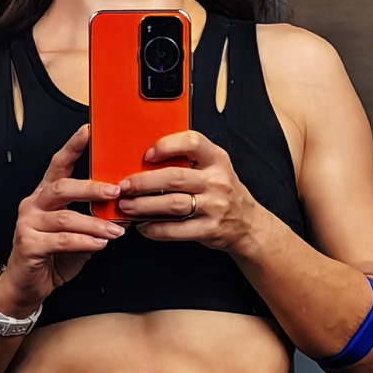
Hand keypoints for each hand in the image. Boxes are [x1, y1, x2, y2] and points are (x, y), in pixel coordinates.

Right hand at [1, 124, 128, 311]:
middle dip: (91, 188)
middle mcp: (34, 204)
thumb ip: (93, 218)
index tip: (89, 131)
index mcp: (45, 195)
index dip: (73, 147)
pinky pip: (61, 240)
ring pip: (65, 217)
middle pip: (62, 187)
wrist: (27, 286)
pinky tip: (100, 244)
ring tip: (115, 230)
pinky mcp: (28, 244)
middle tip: (115, 191)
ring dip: (94, 223)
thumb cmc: (53, 256)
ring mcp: (28, 223)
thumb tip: (123, 207)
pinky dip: (84, 242)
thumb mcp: (77, 233)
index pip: (58, 165)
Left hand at [116, 130, 259, 252]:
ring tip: (127, 206)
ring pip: (172, 205)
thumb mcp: (213, 168)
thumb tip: (144, 161)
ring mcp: (214, 207)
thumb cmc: (222, 192)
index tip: (147, 154)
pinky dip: (155, 229)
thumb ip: (187, 161)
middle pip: (174, 178)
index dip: (167, 145)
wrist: (248, 224)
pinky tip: (143, 226)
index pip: (192, 142)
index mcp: (216, 159)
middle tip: (124, 186)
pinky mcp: (209, 229)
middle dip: (143, 182)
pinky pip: (176, 230)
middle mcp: (217, 181)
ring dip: (144, 206)